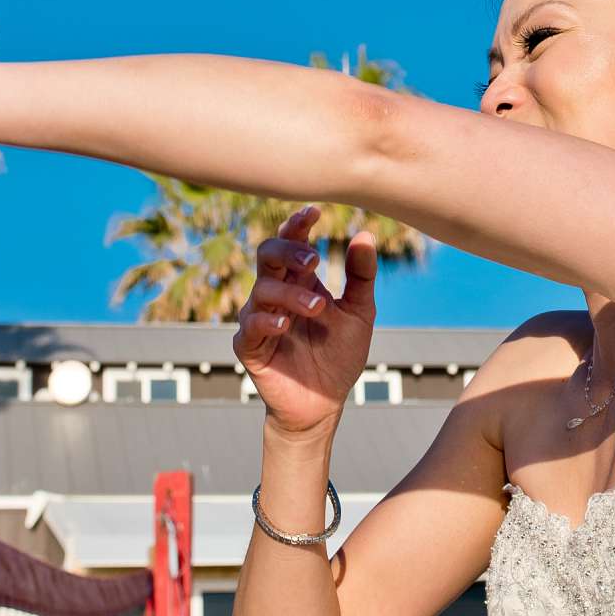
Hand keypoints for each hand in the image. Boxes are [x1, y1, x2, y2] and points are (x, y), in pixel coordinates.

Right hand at [233, 205, 378, 436]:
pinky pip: (250, 325)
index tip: (315, 212)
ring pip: (263, 289)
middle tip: (314, 261)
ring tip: (318, 307)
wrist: (325, 402)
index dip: (298, 225)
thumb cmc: (339, 355)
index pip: (292, 242)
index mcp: (300, 280)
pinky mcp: (249, 346)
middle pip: (268, 254)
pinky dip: (268, 320)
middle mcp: (276, 293)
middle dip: (288, 250)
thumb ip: (360, 276)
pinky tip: (286, 324)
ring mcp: (259, 317)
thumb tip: (364, 234)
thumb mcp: (359, 313)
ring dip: (291, 294)